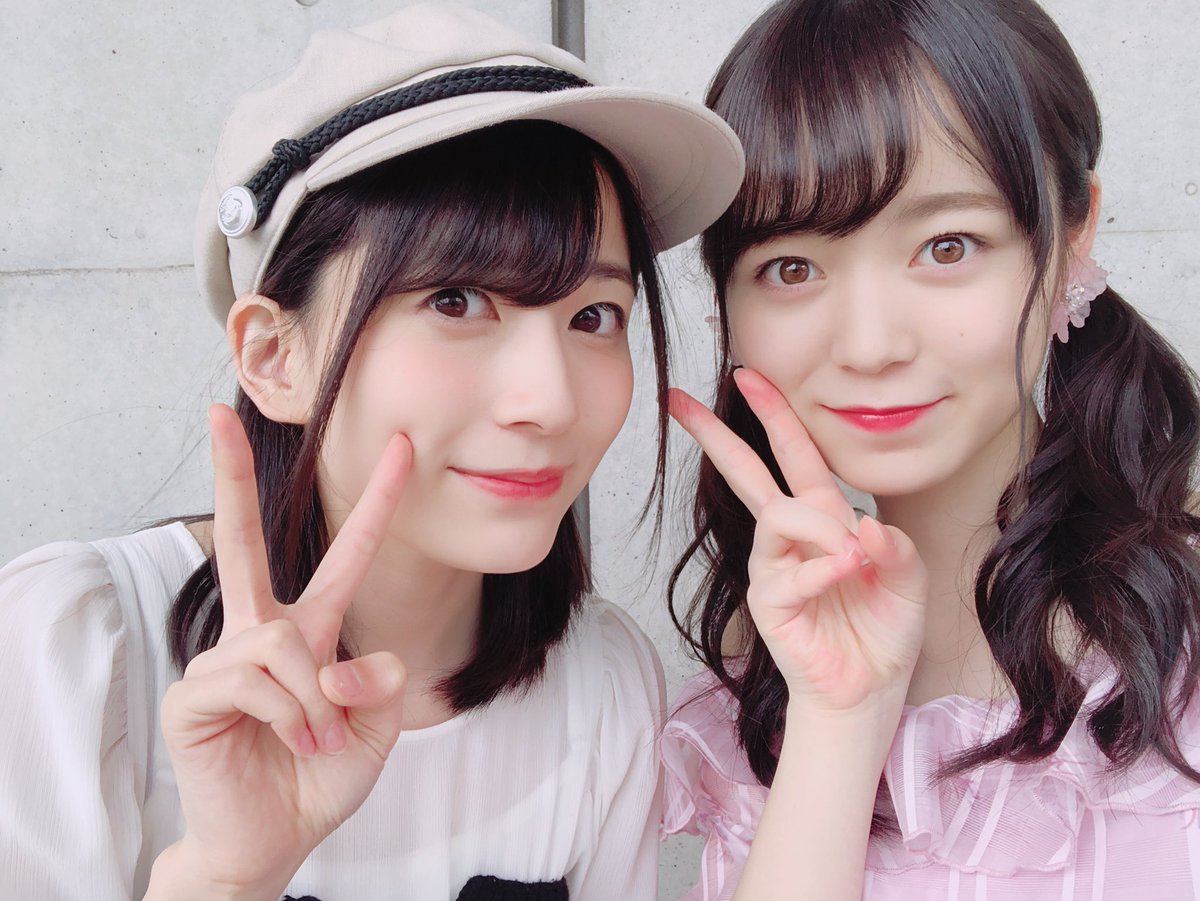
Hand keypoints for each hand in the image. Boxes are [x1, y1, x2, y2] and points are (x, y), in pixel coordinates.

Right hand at [156, 404, 409, 896]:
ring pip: (280, 638)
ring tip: (319, 739)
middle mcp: (262, 633)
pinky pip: (255, 678)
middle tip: (215, 413)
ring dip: (316, 698)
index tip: (402, 447)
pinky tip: (291, 741)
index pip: (345, 555)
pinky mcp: (194, 694)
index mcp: (310, 631)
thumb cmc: (320, 779)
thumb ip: (379, 685)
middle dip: (230, 476)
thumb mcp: (376, 730)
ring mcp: (222, 659)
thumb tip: (347, 658)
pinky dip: (291, 714)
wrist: (274, 841)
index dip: (376, 503)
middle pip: (243, 540)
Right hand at [670, 369, 926, 714]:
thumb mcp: (909, 579)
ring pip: (779, 515)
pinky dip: (824, 570)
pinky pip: (791, 571)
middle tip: (679, 401)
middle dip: (716, 434)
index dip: (774, 413)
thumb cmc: (883, 631)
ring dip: (822, 528)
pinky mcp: (769, 601)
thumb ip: (894, 548)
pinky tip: (847, 577)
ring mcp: (773, 566)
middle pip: (746, 472)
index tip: (746, 374)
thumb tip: (863, 529)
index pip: (794, 454)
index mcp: (824, 517)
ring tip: (855, 560)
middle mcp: (791, 535)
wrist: (869, 689)